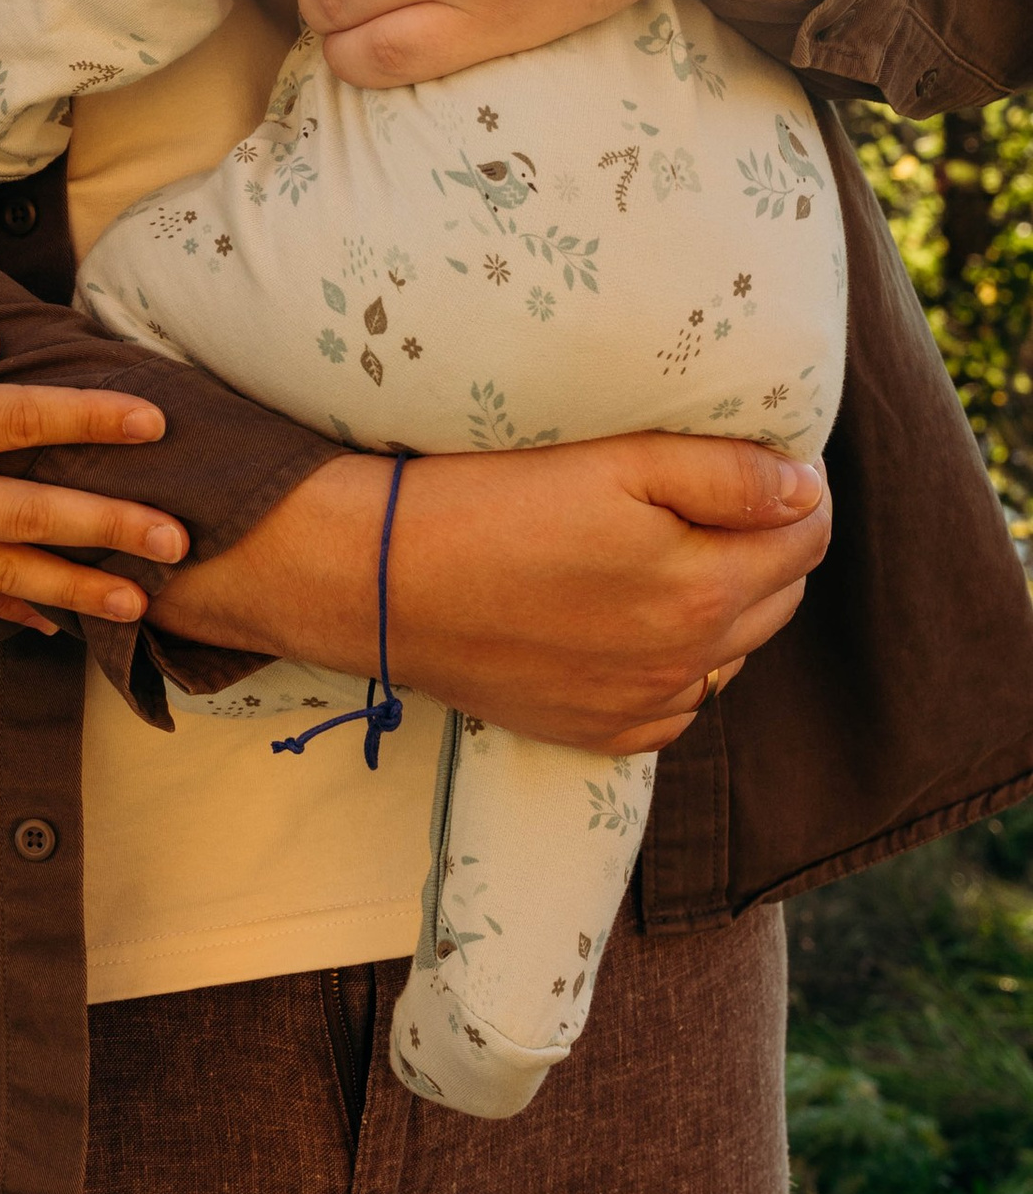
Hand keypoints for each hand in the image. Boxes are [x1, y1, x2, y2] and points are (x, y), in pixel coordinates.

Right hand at [0, 309, 180, 631]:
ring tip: (139, 601)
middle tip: (181, 538)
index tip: (154, 422)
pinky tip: (45, 623)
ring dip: (76, 587)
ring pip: (1, 572)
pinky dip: (4, 612)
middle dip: (111, 528)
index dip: (90, 418)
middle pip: (28, 514)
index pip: (17, 420)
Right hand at [163, 430, 829, 750]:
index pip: (806, 539)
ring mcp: (642, 708)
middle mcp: (686, 664)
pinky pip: (678, 705)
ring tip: (675, 551)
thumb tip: (808, 489)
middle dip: (771, 543)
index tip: (770, 459)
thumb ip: (727, 474)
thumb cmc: (492, 503)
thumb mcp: (617, 462)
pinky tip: (635, 620)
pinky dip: (678, 662)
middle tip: (723, 495)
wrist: (384, 583)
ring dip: (729, 604)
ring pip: (732, 655)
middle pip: (778, 599)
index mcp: (702, 592)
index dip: (799, 490)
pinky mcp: (597, 734)